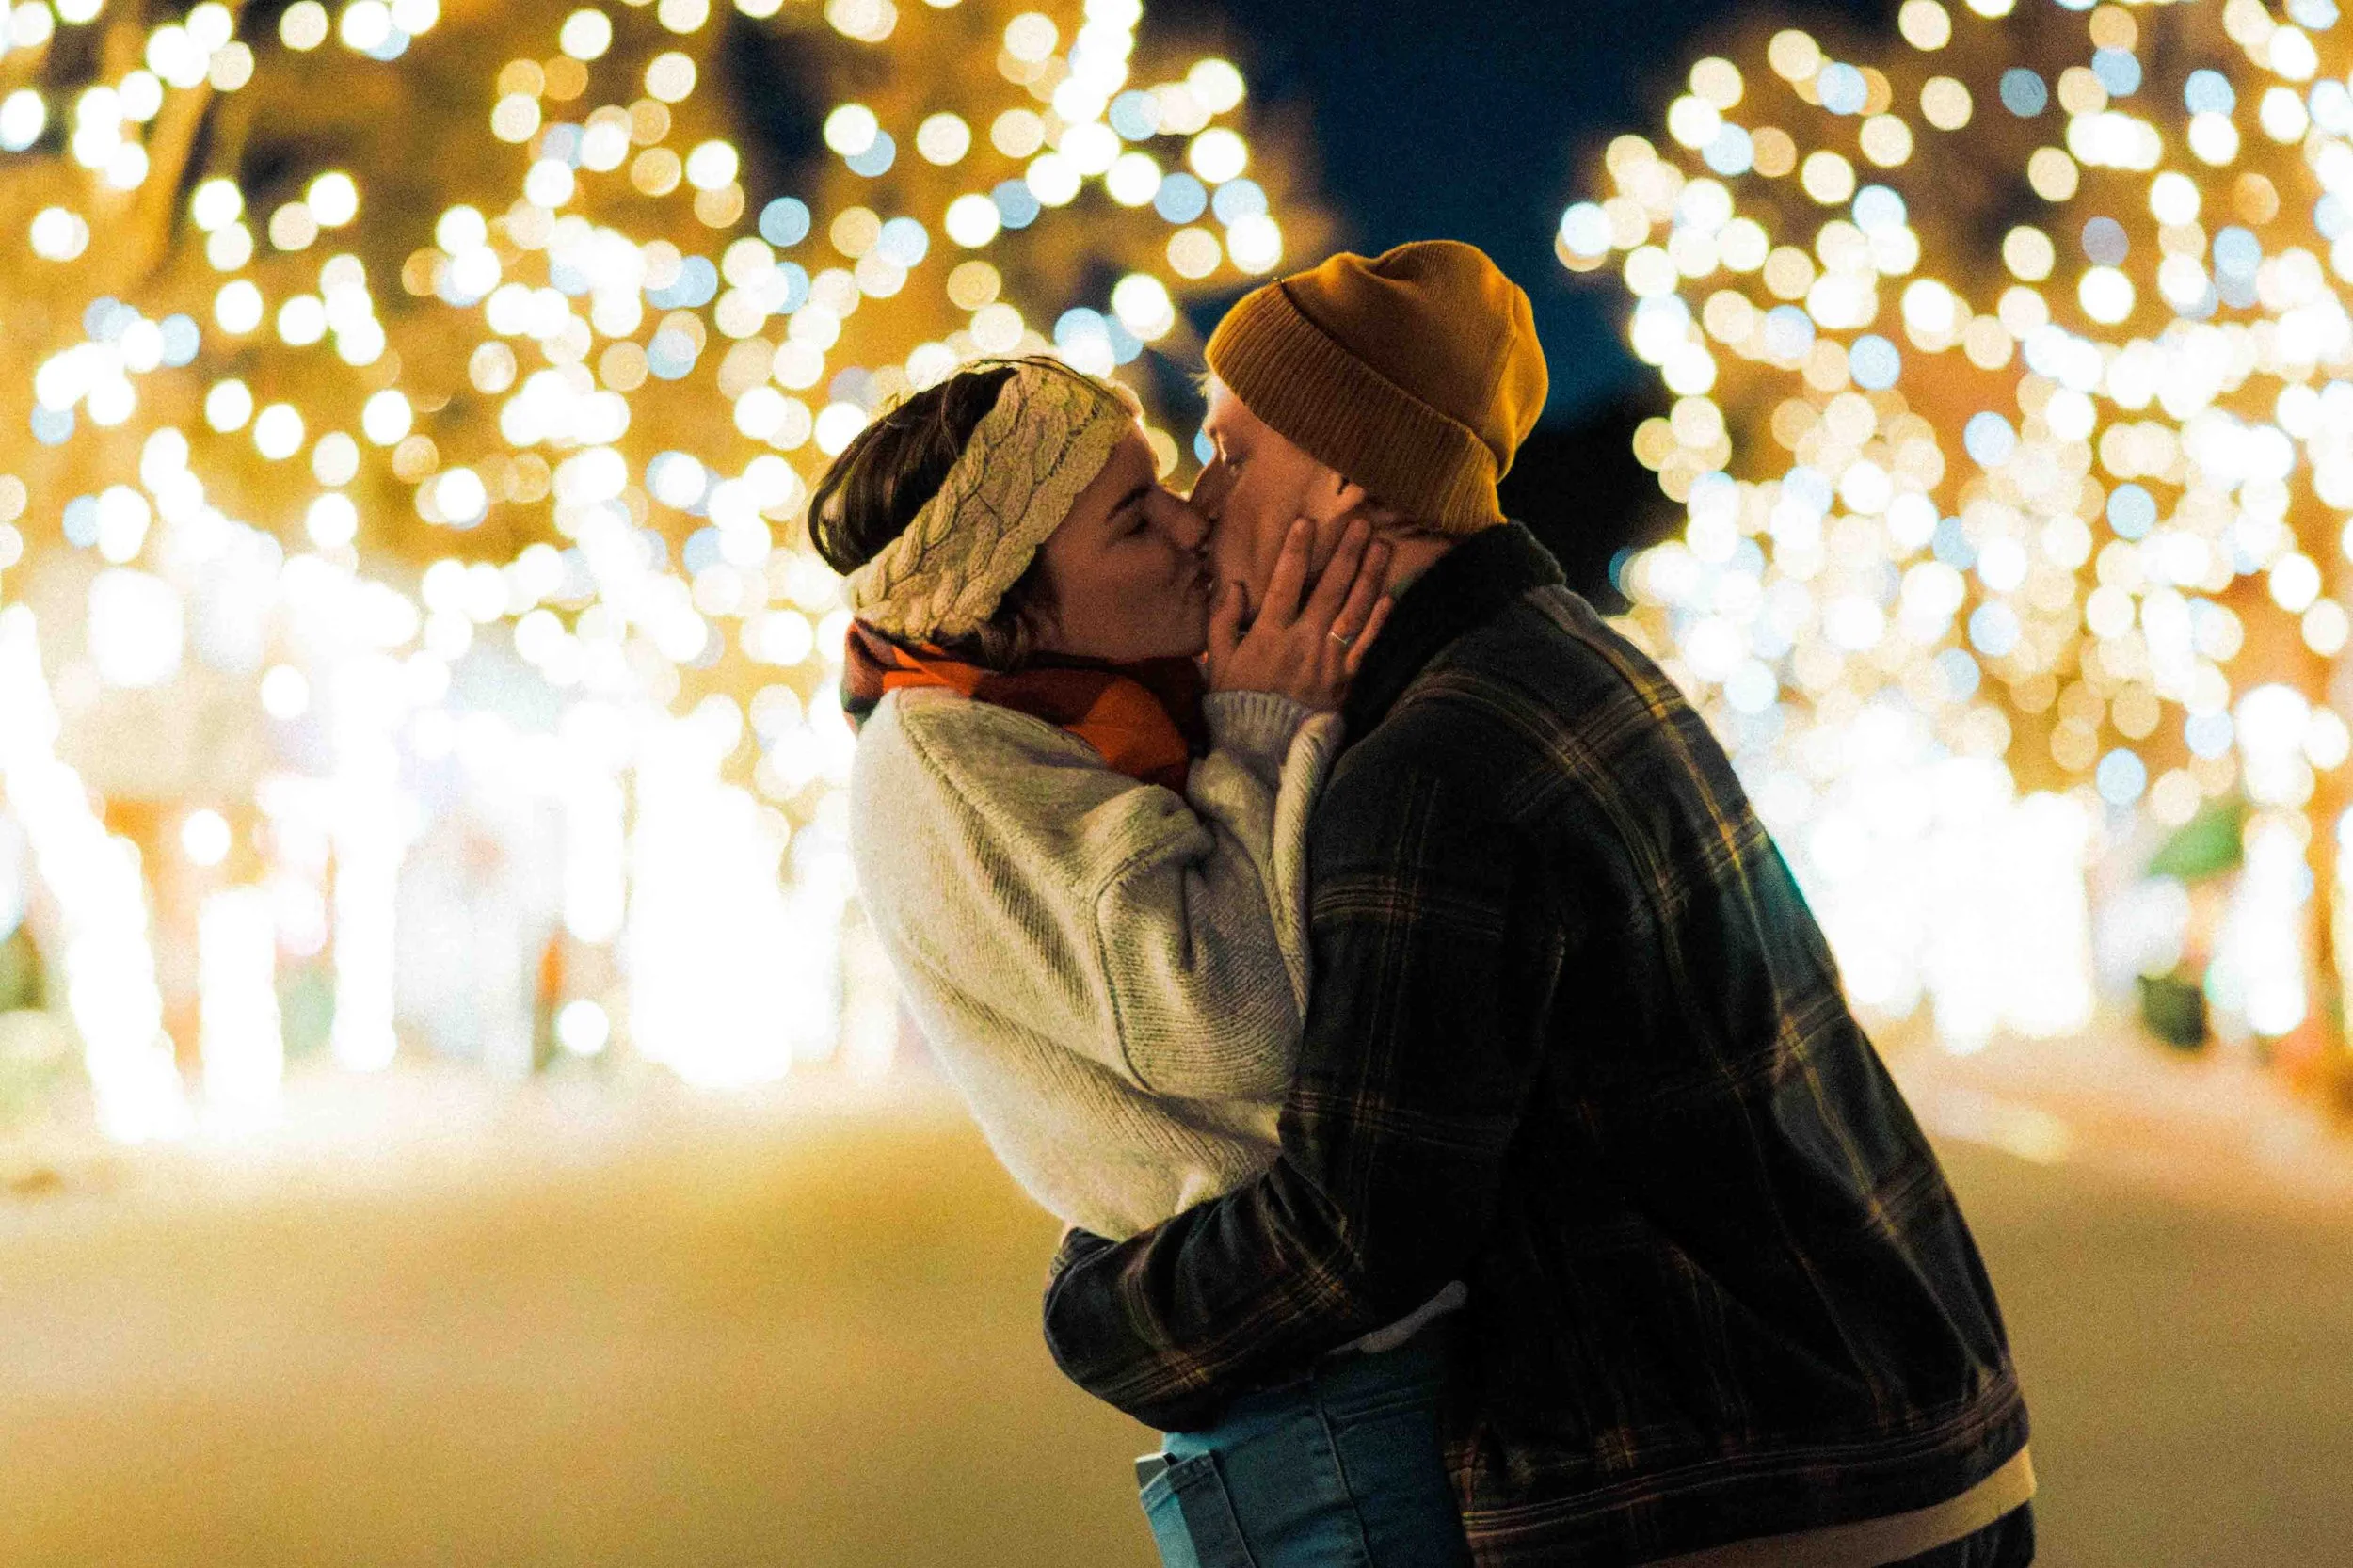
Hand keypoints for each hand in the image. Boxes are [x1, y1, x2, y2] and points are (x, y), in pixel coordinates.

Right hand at [1206, 515, 1393, 708]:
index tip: (1307, 521)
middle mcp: (1303, 640)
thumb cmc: (1238, 703)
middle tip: (1362, 523)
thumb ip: (1222, 621)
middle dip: (1347, 552)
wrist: (1264, 749)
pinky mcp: (1345, 679)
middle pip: (1330, 588)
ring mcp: (1328, 659)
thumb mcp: (1218, 663)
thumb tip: (1235, 585)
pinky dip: (1378, 620)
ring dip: (1370, 576)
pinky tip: (1388, 596)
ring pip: (1354, 610)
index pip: (1286, 581)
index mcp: (1270, 633)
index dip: (1297, 549)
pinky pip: (1365, 645)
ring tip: (1382, 547)